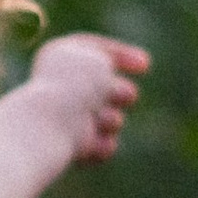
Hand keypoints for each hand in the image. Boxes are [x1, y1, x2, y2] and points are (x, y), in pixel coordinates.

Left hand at [26, 31, 149, 162]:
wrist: (53, 122)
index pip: (96, 50)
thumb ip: (110, 66)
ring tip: (103, 120)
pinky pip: (103, 145)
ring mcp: (65, 117)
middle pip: (104, 87)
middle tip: (126, 96)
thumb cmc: (74, 85)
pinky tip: (94, 142)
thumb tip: (110, 90)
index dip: (124, 55)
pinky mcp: (71, 146)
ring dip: (111, 120)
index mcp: (59, 56)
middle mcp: (59, 86)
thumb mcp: (100, 62)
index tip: (145, 65)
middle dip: (118, 92)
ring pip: (109, 119)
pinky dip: (103, 144)